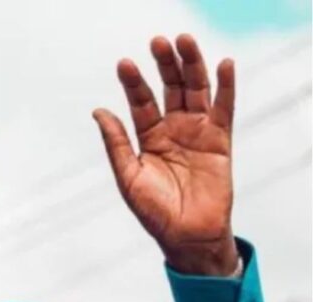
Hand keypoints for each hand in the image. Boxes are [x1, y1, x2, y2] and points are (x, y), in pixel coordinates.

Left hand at [93, 34, 238, 275]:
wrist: (186, 237)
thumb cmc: (154, 212)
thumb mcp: (128, 175)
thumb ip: (116, 143)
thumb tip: (97, 110)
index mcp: (148, 137)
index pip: (141, 103)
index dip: (134, 83)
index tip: (124, 64)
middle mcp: (173, 130)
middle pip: (169, 88)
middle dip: (164, 65)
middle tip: (157, 41)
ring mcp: (198, 133)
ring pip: (195, 91)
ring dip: (191, 65)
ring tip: (184, 41)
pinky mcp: (221, 142)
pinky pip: (224, 109)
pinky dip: (225, 87)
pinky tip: (223, 64)